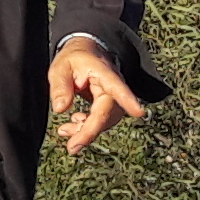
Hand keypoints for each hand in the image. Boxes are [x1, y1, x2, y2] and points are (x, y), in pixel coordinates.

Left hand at [48, 38, 148, 154]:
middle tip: (73, 146)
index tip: (139, 112)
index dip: (128, 99)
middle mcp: (112, 86)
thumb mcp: (60, 67)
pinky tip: (71, 127)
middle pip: (107, 112)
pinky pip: (101, 122)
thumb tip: (61, 108)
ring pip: (105, 121)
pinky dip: (86, 129)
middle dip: (90, 131)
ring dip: (86, 132)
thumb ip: (60, 86)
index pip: (117, 86)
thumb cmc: (74, 59)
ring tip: (65, 131)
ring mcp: (113, 98)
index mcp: (103, 72)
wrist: (84, 53)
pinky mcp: (108, 107)